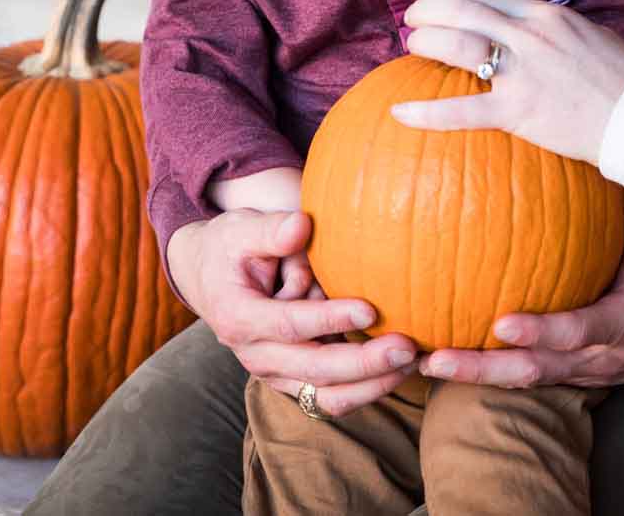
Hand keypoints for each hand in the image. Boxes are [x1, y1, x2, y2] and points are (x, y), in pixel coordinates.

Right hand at [167, 209, 418, 415]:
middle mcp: (257, 356)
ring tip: (413, 363)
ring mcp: (276, 374)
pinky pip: (333, 397)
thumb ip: (271, 230)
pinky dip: (368, 389)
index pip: (290, 324)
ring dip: (372, 385)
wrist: (210, 277)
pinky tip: (401, 369)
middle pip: (315, 370)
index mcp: (241, 319)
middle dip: (363, 364)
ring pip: (327, 396)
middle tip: (406, 347)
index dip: (329, 320)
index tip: (369, 310)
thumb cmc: (230, 247)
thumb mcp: (240, 229)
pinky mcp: (295, 380)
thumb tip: (302, 225)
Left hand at [395, 0, 623, 162]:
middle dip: (430, 12)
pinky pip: (464, 110)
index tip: (437, 6)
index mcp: (546, 15)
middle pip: (464, 12)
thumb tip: (525, 24)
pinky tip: (399, 113)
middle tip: (412, 20)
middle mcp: (531, 36)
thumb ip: (553, 27)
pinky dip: (427, 112)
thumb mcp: (587, 34)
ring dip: (427, 42)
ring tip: (411, 46)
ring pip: (460, 47)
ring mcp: (523, 72)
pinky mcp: (519, 112)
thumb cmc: (622, 78)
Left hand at [417, 193, 623, 388]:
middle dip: (486, 368)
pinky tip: (446, 360)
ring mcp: (582, 372)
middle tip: (438, 358)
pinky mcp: (570, 375)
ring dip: (476, 375)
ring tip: (427, 363)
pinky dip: (488, 374)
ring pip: (524, 380)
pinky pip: (525, 378)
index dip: (542, 332)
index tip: (502, 324)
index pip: (579, 331)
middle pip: (536, 370)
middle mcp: (598, 356)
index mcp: (623, 325)